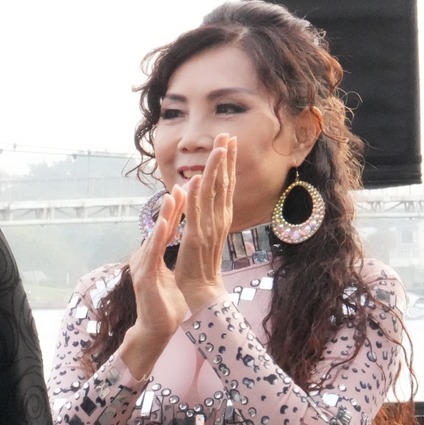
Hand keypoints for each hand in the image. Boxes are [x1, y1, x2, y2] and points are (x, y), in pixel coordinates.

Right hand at [117, 184, 189, 379]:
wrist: (154, 330)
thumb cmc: (166, 304)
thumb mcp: (172, 274)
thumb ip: (173, 258)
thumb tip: (182, 245)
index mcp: (155, 254)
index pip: (170, 227)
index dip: (181, 206)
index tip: (191, 186)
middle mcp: (147, 256)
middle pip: (161, 226)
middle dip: (173, 202)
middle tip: (182, 180)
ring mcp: (144, 266)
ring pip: (155, 236)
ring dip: (165, 214)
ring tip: (174, 195)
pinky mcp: (145, 278)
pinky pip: (152, 254)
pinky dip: (158, 237)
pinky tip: (164, 223)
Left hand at [173, 134, 236, 311]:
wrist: (199, 290)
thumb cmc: (198, 264)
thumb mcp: (203, 232)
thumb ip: (204, 214)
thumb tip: (201, 195)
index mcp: (220, 217)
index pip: (225, 184)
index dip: (227, 162)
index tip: (229, 141)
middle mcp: (219, 219)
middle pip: (224, 183)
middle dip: (226, 158)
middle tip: (228, 134)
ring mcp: (209, 228)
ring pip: (213, 193)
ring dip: (216, 169)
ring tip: (218, 147)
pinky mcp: (195, 238)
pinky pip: (197, 214)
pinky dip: (197, 196)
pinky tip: (197, 180)